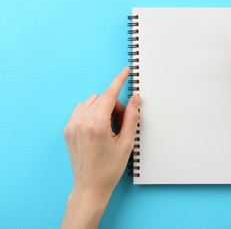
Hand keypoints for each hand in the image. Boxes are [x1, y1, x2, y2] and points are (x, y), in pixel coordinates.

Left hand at [62, 66, 138, 227]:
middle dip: (116, 105)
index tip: (125, 70)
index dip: (119, 81)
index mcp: (96, 124)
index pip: (110, 94)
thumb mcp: (127, 142)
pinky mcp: (67, 129)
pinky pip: (81, 109)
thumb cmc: (110, 168)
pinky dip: (92, 112)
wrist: (90, 186)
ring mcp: (71, 125)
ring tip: (109, 128)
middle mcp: (81, 121)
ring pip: (91, 102)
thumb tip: (135, 98)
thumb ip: (132, 117)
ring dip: (103, 108)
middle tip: (122, 124)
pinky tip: (98, 127)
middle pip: (102, 98)